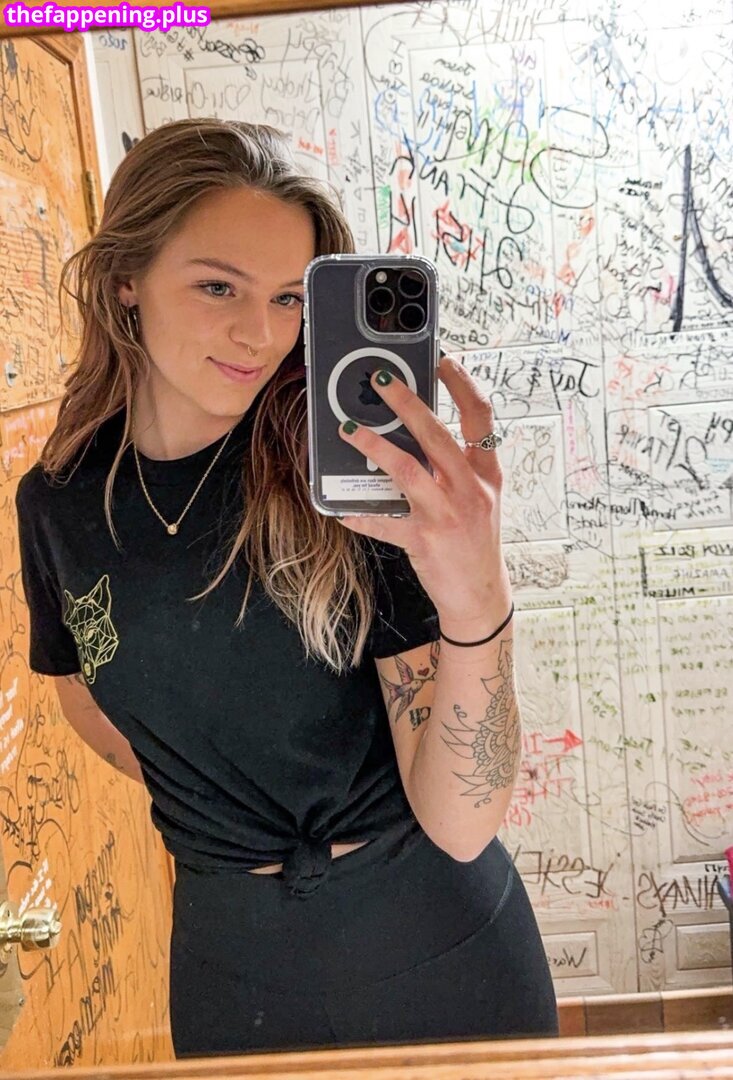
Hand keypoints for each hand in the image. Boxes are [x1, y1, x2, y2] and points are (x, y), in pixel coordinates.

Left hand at [337, 355, 511, 629]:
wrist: (482, 595)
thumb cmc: (475, 543)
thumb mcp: (480, 500)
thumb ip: (457, 468)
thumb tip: (415, 434)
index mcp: (487, 474)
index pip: (480, 418)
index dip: (462, 385)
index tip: (442, 360)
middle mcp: (470, 490)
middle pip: (437, 435)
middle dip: (407, 403)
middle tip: (381, 380)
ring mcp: (448, 514)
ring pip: (408, 470)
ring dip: (374, 446)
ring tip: (349, 430)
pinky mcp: (425, 540)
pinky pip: (384, 521)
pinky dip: (360, 513)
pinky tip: (340, 507)